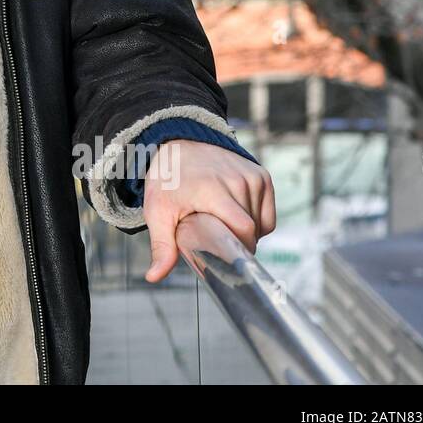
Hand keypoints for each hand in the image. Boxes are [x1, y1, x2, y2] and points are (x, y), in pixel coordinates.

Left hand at [141, 139, 274, 282]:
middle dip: (236, 241)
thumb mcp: (158, 212)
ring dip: (246, 231)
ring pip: (261, 223)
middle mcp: (237, 181)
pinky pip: (267, 212)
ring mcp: (252, 176)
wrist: (179, 145)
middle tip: (214, 236)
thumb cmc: (168, 180)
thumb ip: (162, 245)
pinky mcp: (262, 175)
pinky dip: (257, 220)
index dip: (237, 248)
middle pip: (252, 229)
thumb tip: (154, 276)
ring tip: (221, 221)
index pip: (243, 229)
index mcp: (213, 190)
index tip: (222, 254)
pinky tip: (235, 213)